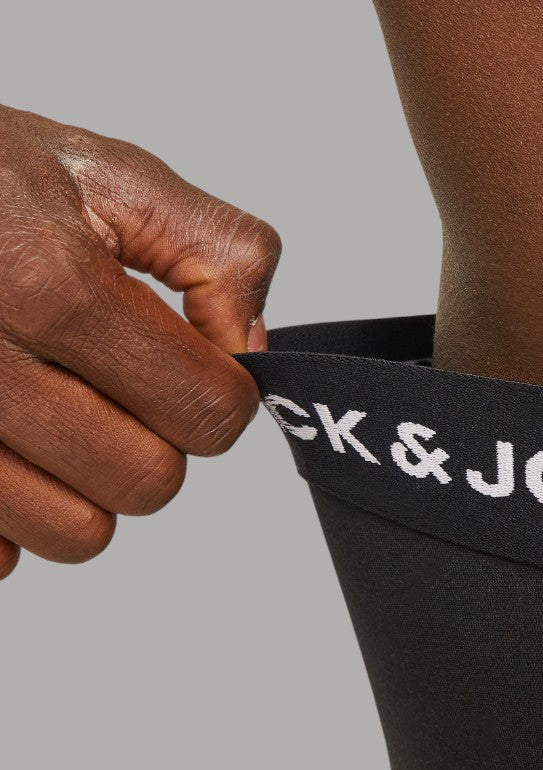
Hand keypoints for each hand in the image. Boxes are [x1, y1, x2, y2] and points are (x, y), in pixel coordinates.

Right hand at [0, 105, 280, 578]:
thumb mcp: (110, 176)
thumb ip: (216, 253)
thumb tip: (250, 348)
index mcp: (54, 288)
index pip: (207, 411)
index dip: (221, 395)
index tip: (198, 370)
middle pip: (148, 482)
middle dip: (159, 442)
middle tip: (123, 389)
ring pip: (79, 533)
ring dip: (93, 487)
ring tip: (65, 417)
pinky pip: (0, 552)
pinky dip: (18, 515)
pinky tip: (10, 449)